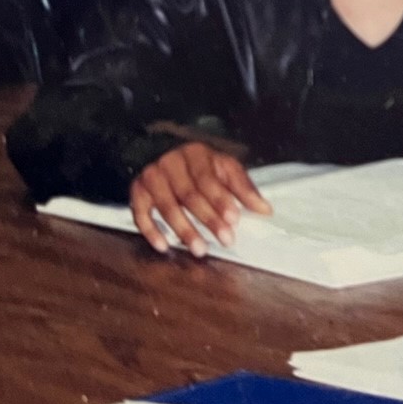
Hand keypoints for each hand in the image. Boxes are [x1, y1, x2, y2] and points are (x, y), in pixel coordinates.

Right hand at [128, 142, 268, 256]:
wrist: (163, 153)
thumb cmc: (201, 167)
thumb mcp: (225, 169)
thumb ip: (243, 188)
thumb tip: (265, 210)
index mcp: (196, 153)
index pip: (208, 178)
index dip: (220, 200)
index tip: (234, 220)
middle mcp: (170, 163)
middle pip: (189, 194)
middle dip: (208, 219)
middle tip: (225, 240)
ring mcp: (151, 176)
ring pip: (166, 206)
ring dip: (184, 230)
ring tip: (200, 249)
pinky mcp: (137, 191)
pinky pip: (140, 213)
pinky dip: (151, 231)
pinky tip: (164, 246)